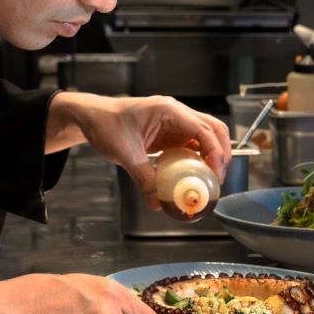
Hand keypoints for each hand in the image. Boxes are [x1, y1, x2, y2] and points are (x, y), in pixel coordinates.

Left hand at [47, 92, 230, 208]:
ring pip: (204, 135)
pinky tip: (194, 174)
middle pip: (212, 128)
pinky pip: (190, 144)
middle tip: (219, 177)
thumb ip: (143, 178)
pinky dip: (197, 158)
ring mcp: (173, 122)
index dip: (215, 150)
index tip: (216, 172)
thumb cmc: (106, 125)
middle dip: (221, 152)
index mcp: (168, 110)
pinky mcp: (169, 132)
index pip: (202, 128)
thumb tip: (158, 203)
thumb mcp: (124, 153)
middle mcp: (175, 113)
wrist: (92, 117)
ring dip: (211, 155)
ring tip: (210, 179)